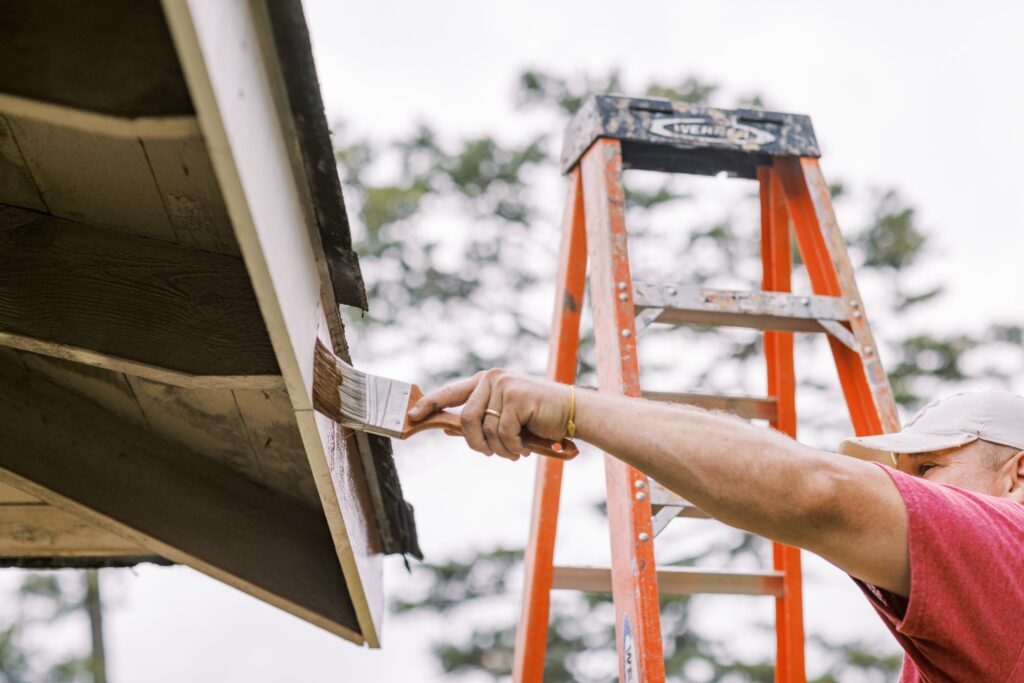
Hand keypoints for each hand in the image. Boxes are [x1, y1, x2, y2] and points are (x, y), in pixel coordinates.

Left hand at [407, 369, 570, 459]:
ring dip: (498, 448)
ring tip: (514, 451)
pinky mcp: (516, 396)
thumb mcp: (505, 418)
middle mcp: (492, 379)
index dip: (430, 404)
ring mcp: (504, 385)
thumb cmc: (538, 418)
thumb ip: (479, 421)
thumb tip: (447, 430)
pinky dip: (512, 446)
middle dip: (476, 444)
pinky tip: (524, 446)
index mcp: (486, 381)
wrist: (572, 413)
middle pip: (465, 419)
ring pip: (483, 429)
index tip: (412, 415)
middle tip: (491, 453)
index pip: (450, 392)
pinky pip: (502, 432)